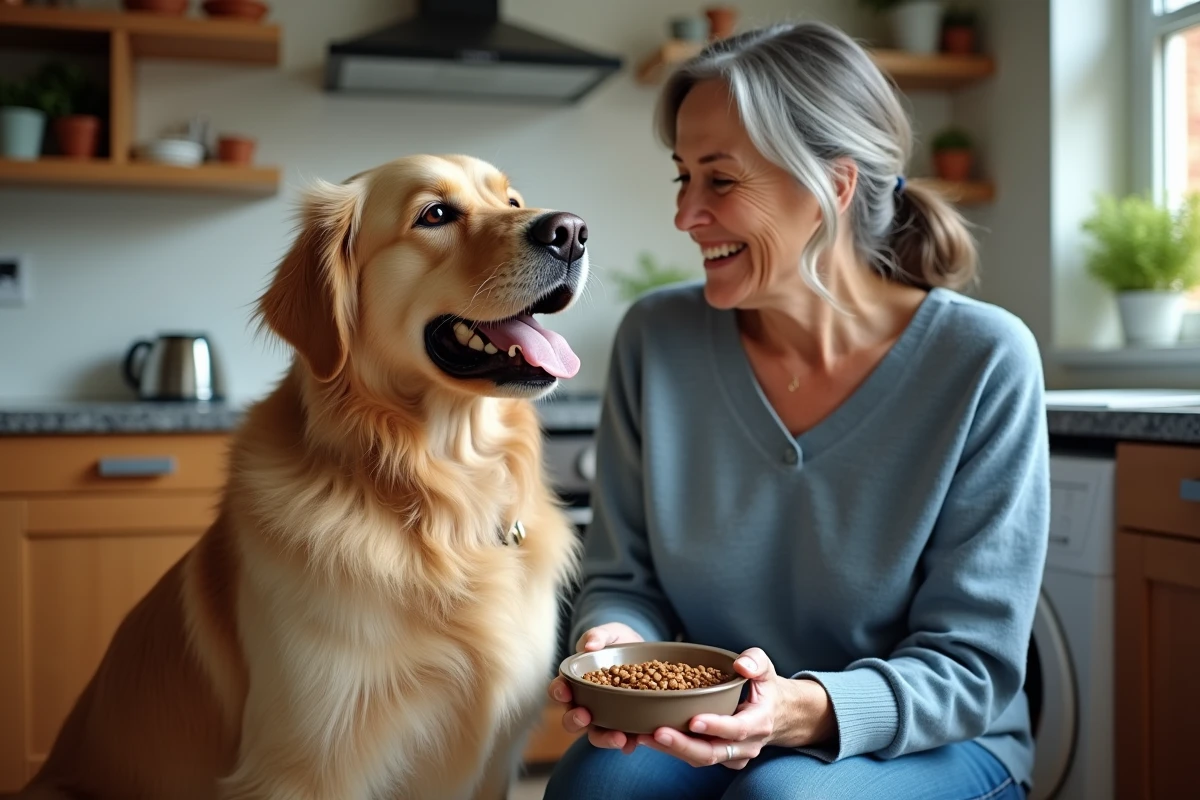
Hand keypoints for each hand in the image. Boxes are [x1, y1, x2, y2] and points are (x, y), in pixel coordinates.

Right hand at [547, 622, 644, 753]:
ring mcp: (604, 717)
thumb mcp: (611, 633)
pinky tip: (632, 744)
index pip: (559, 689)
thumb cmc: (619, 643)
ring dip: (603, 739)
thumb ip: (598, 635)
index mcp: (576, 681)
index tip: (565, 691)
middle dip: (575, 720)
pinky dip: (626, 744)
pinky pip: (622, 740)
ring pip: (595, 734)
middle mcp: (586, 703)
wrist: (645, 653)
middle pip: (571, 718)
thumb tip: (588, 645)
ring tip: (618, 738)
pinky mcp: (624, 724)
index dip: (559, 691)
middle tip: (585, 716)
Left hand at [637, 648, 835, 769]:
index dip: (715, 726)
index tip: (693, 720)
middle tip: (656, 732)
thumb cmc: (767, 689)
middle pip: (712, 753)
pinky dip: (673, 749)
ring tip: (644, 735)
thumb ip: (755, 661)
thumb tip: (740, 665)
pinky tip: (650, 737)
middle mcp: (745, 745)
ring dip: (671, 749)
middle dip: (682, 745)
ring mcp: (732, 755)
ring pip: (700, 758)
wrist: (778, 715)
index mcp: (759, 722)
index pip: (736, 729)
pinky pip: (695, 757)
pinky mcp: (719, 758)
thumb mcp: (766, 669)